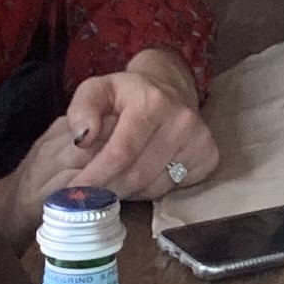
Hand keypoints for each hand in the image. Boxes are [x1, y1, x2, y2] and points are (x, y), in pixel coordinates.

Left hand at [47, 68, 221, 205]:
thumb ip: (81, 110)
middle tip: (89, 195)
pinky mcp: (208, 156)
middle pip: (136, 175)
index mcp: (151, 102)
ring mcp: (199, 140)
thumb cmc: (128, 94)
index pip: (120, 153)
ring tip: (113, 181)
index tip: (75, 193)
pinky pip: (172, 189)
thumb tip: (81, 139)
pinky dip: (149, 191)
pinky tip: (140, 177)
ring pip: (153, 187)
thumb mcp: (97, 90)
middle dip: (107, 189)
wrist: (170, 89)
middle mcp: (181, 120)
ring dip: (127, 191)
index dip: (95, 177)